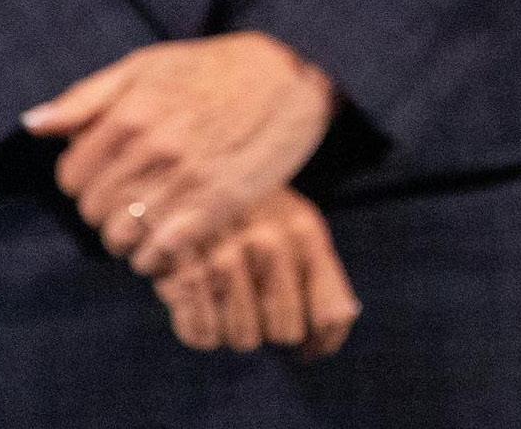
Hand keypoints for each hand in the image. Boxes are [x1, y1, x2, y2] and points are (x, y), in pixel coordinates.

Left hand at [23, 32, 337, 274]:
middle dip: (107, 209)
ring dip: (131, 236)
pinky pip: (159, 255)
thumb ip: (86, 98)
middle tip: (134, 197)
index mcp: (129, 112)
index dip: (85, 180)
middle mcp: (152, 147)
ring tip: (153, 217)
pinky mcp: (218, 206)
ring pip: (121, 239)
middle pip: (93, 213)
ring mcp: (185, 179)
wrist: (291, 72)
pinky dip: (157, 255)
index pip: (71, 178)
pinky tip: (172, 235)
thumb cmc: (213, 68)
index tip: (109, 174)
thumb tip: (32, 125)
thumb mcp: (147, 65)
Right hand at [156, 185, 358, 359]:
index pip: (331, 315)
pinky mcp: (183, 273)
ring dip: (234, 326)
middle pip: (285, 333)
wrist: (184, 174)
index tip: (312, 346)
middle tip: (258, 300)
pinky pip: (202, 336)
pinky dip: (199, 324)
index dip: (324, 339)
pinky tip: (199, 294)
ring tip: (227, 291)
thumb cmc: (250, 210)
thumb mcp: (295, 225)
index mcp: (305, 232)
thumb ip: (323, 276)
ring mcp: (225, 257)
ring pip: (244, 339)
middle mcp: (269, 244)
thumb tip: (336, 330)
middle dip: (273, 327)